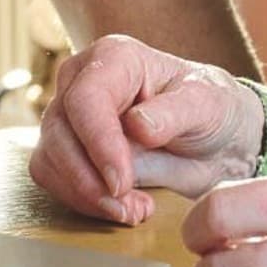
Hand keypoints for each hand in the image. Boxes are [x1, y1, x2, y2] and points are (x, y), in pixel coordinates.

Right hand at [29, 33, 265, 224]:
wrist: (216, 140)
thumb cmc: (211, 109)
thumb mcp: (207, 105)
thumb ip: (174, 112)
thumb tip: (137, 125)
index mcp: (115, 58)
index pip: (86, 98)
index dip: (98, 142)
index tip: (121, 181)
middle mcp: (83, 81)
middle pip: (59, 131)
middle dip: (89, 179)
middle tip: (130, 206)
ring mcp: (70, 115)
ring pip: (50, 158)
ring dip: (85, 194)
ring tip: (134, 209)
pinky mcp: (67, 149)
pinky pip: (54, 178)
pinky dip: (82, 201)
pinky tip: (121, 207)